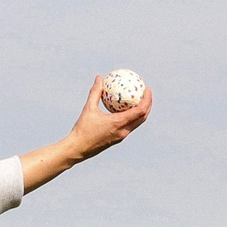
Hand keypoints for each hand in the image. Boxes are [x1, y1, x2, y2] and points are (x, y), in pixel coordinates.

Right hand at [21, 76, 151, 192]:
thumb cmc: (82, 129)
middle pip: (143, 117)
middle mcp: (123, 131)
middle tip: (146, 92)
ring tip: (139, 99)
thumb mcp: (88, 108)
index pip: (140, 111)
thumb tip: (99, 78)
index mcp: (119, 123)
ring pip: (137, 123)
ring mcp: (121, 136)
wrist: (78, 149)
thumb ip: (95, 92)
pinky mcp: (118, 139)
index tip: (147, 88)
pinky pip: (129, 126)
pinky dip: (132, 117)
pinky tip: (126, 109)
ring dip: (141, 111)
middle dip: (148, 104)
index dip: (147, 99)